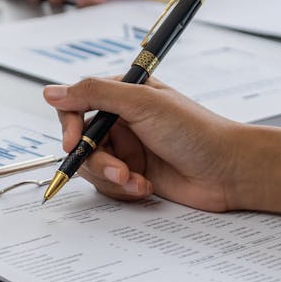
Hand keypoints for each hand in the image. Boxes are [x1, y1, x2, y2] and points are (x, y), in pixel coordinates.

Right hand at [44, 78, 280, 216]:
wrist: (231, 171)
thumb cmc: (196, 131)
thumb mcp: (143, 103)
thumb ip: (95, 94)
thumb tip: (50, 92)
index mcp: (121, 95)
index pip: (76, 105)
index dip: (70, 126)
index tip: (74, 143)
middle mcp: (120, 121)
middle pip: (80, 142)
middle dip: (96, 160)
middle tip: (117, 170)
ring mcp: (126, 150)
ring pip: (92, 168)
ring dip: (112, 178)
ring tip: (136, 180)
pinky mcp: (133, 175)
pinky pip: (108, 186)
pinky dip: (124, 189)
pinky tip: (146, 187)